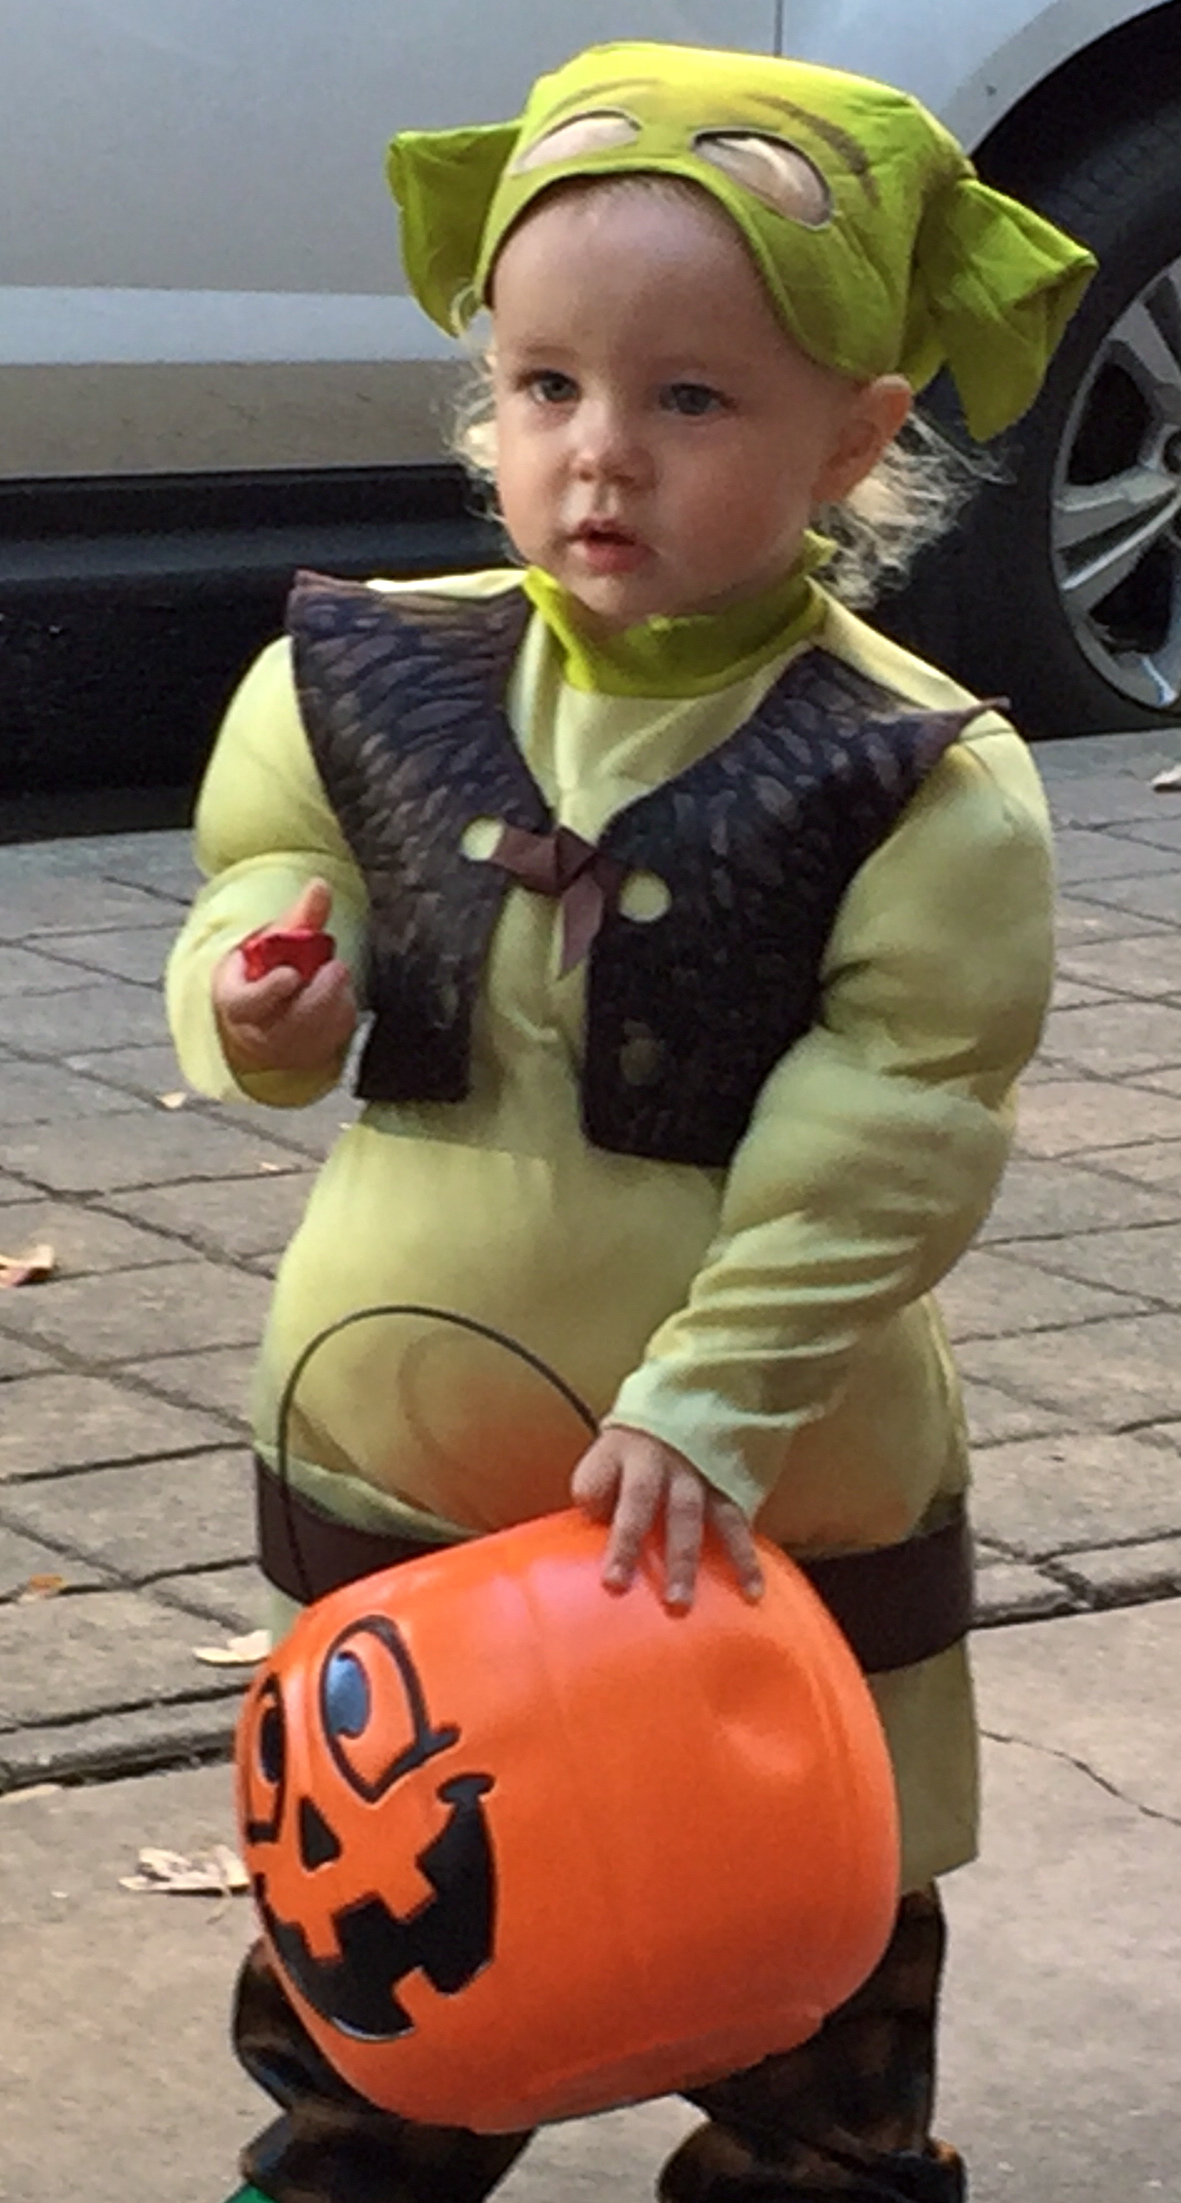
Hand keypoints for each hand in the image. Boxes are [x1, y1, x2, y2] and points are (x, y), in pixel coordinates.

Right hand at [214, 879, 356, 1077]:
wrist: (267, 1011)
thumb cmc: (267, 969)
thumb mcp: (275, 941)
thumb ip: (300, 916)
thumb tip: (321, 884)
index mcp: (236, 1001)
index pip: (247, 1003)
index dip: (269, 992)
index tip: (292, 975)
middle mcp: (257, 1032)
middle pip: (288, 1024)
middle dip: (317, 997)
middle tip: (337, 969)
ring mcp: (284, 1050)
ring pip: (313, 1035)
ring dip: (333, 1004)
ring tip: (337, 975)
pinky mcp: (310, 1056)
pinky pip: (330, 1040)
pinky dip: (341, 1015)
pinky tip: (341, 995)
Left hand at [571, 1424, 763, 1610]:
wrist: (701, 1401)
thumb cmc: (643, 1448)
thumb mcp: (612, 1453)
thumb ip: (601, 1488)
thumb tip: (598, 1528)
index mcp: (620, 1453)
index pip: (595, 1478)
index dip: (589, 1501)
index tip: (577, 1527)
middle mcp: (656, 1461)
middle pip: (638, 1499)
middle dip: (626, 1542)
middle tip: (616, 1586)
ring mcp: (694, 1473)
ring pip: (688, 1517)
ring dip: (683, 1561)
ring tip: (680, 1604)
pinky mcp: (727, 1486)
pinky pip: (735, 1524)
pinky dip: (744, 1558)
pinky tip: (752, 1591)